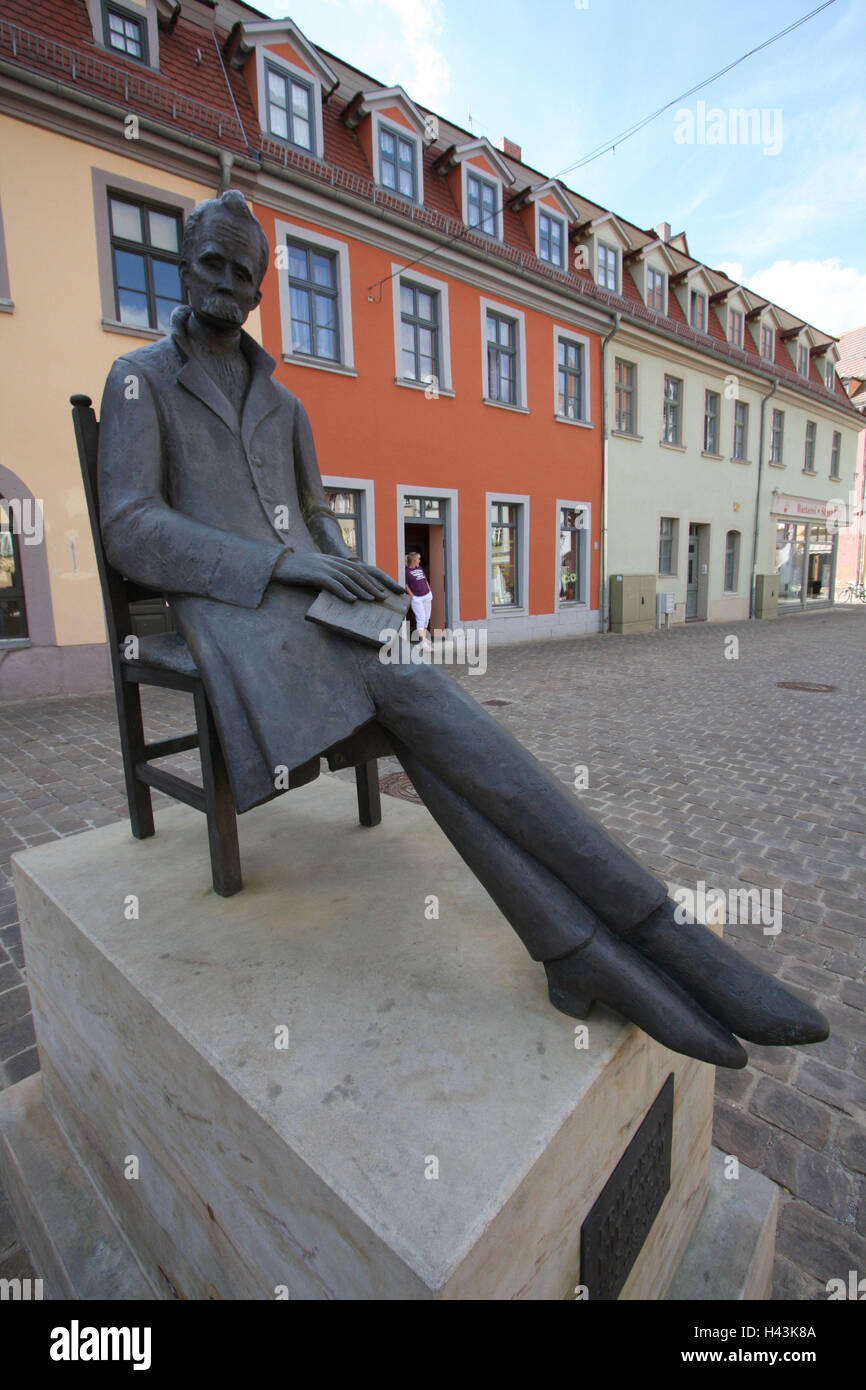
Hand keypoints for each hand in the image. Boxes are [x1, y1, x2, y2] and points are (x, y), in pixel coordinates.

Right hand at [273, 551, 392, 602]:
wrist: (281, 564)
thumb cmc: (300, 570)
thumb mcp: (320, 569)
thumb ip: (333, 575)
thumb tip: (348, 589)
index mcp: (336, 560)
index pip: (360, 569)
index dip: (374, 579)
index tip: (384, 589)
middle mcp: (333, 562)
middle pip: (357, 574)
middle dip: (372, 586)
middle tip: (383, 598)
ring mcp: (325, 567)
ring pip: (348, 579)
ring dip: (362, 590)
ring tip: (373, 600)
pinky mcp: (315, 575)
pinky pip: (332, 584)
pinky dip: (343, 592)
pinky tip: (352, 600)